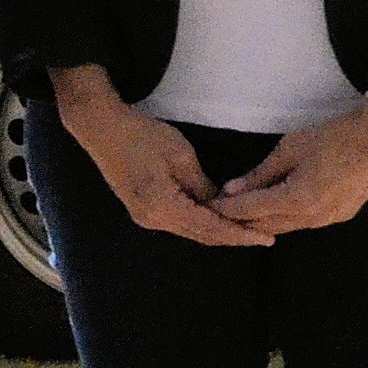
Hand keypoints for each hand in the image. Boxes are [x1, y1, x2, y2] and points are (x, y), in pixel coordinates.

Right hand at [48, 71, 270, 248]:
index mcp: (163, 207)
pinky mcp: (142, 210)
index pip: (211, 228)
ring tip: (246, 230)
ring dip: (217, 231)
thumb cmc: (142, 136)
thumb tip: (222, 205)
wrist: (101, 128)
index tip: (266, 239)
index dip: (240, 234)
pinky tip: (217, 218)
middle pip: (201, 236)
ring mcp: (145, 217)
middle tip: (263, 237)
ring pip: (190, 231)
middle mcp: (153, 220)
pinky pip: (178, 223)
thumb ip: (203, 186)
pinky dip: (200, 223)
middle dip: (233, 237)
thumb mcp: (181, 156)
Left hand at [212, 100, 367, 234]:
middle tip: (217, 211)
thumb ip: (260, 174)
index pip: (250, 211)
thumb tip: (231, 190)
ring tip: (240, 209)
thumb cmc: (335, 136)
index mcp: (297, 200)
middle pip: (265, 225)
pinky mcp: (341, 216)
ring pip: (285, 226)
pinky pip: (304, 222)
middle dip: (240, 219)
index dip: (226, 209)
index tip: (206, 206)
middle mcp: (313, 218)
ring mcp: (329, 220)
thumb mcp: (291, 148)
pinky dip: (284, 217)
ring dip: (262, 220)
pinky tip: (273, 206)